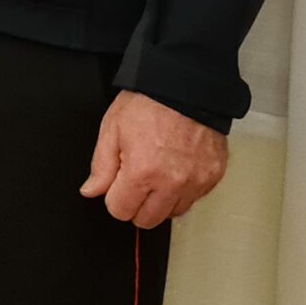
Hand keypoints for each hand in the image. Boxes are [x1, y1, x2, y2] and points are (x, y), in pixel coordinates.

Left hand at [80, 90, 228, 227]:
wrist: (185, 84)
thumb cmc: (148, 102)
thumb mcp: (112, 128)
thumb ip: (101, 166)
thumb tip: (92, 191)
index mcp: (142, 172)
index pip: (120, 211)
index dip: (114, 196)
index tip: (118, 181)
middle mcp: (172, 183)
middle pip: (147, 220)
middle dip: (136, 204)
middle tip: (137, 178)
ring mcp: (196, 181)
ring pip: (173, 213)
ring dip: (162, 200)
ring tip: (158, 171)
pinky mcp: (213, 175)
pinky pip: (195, 198)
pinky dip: (184, 189)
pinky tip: (177, 168)